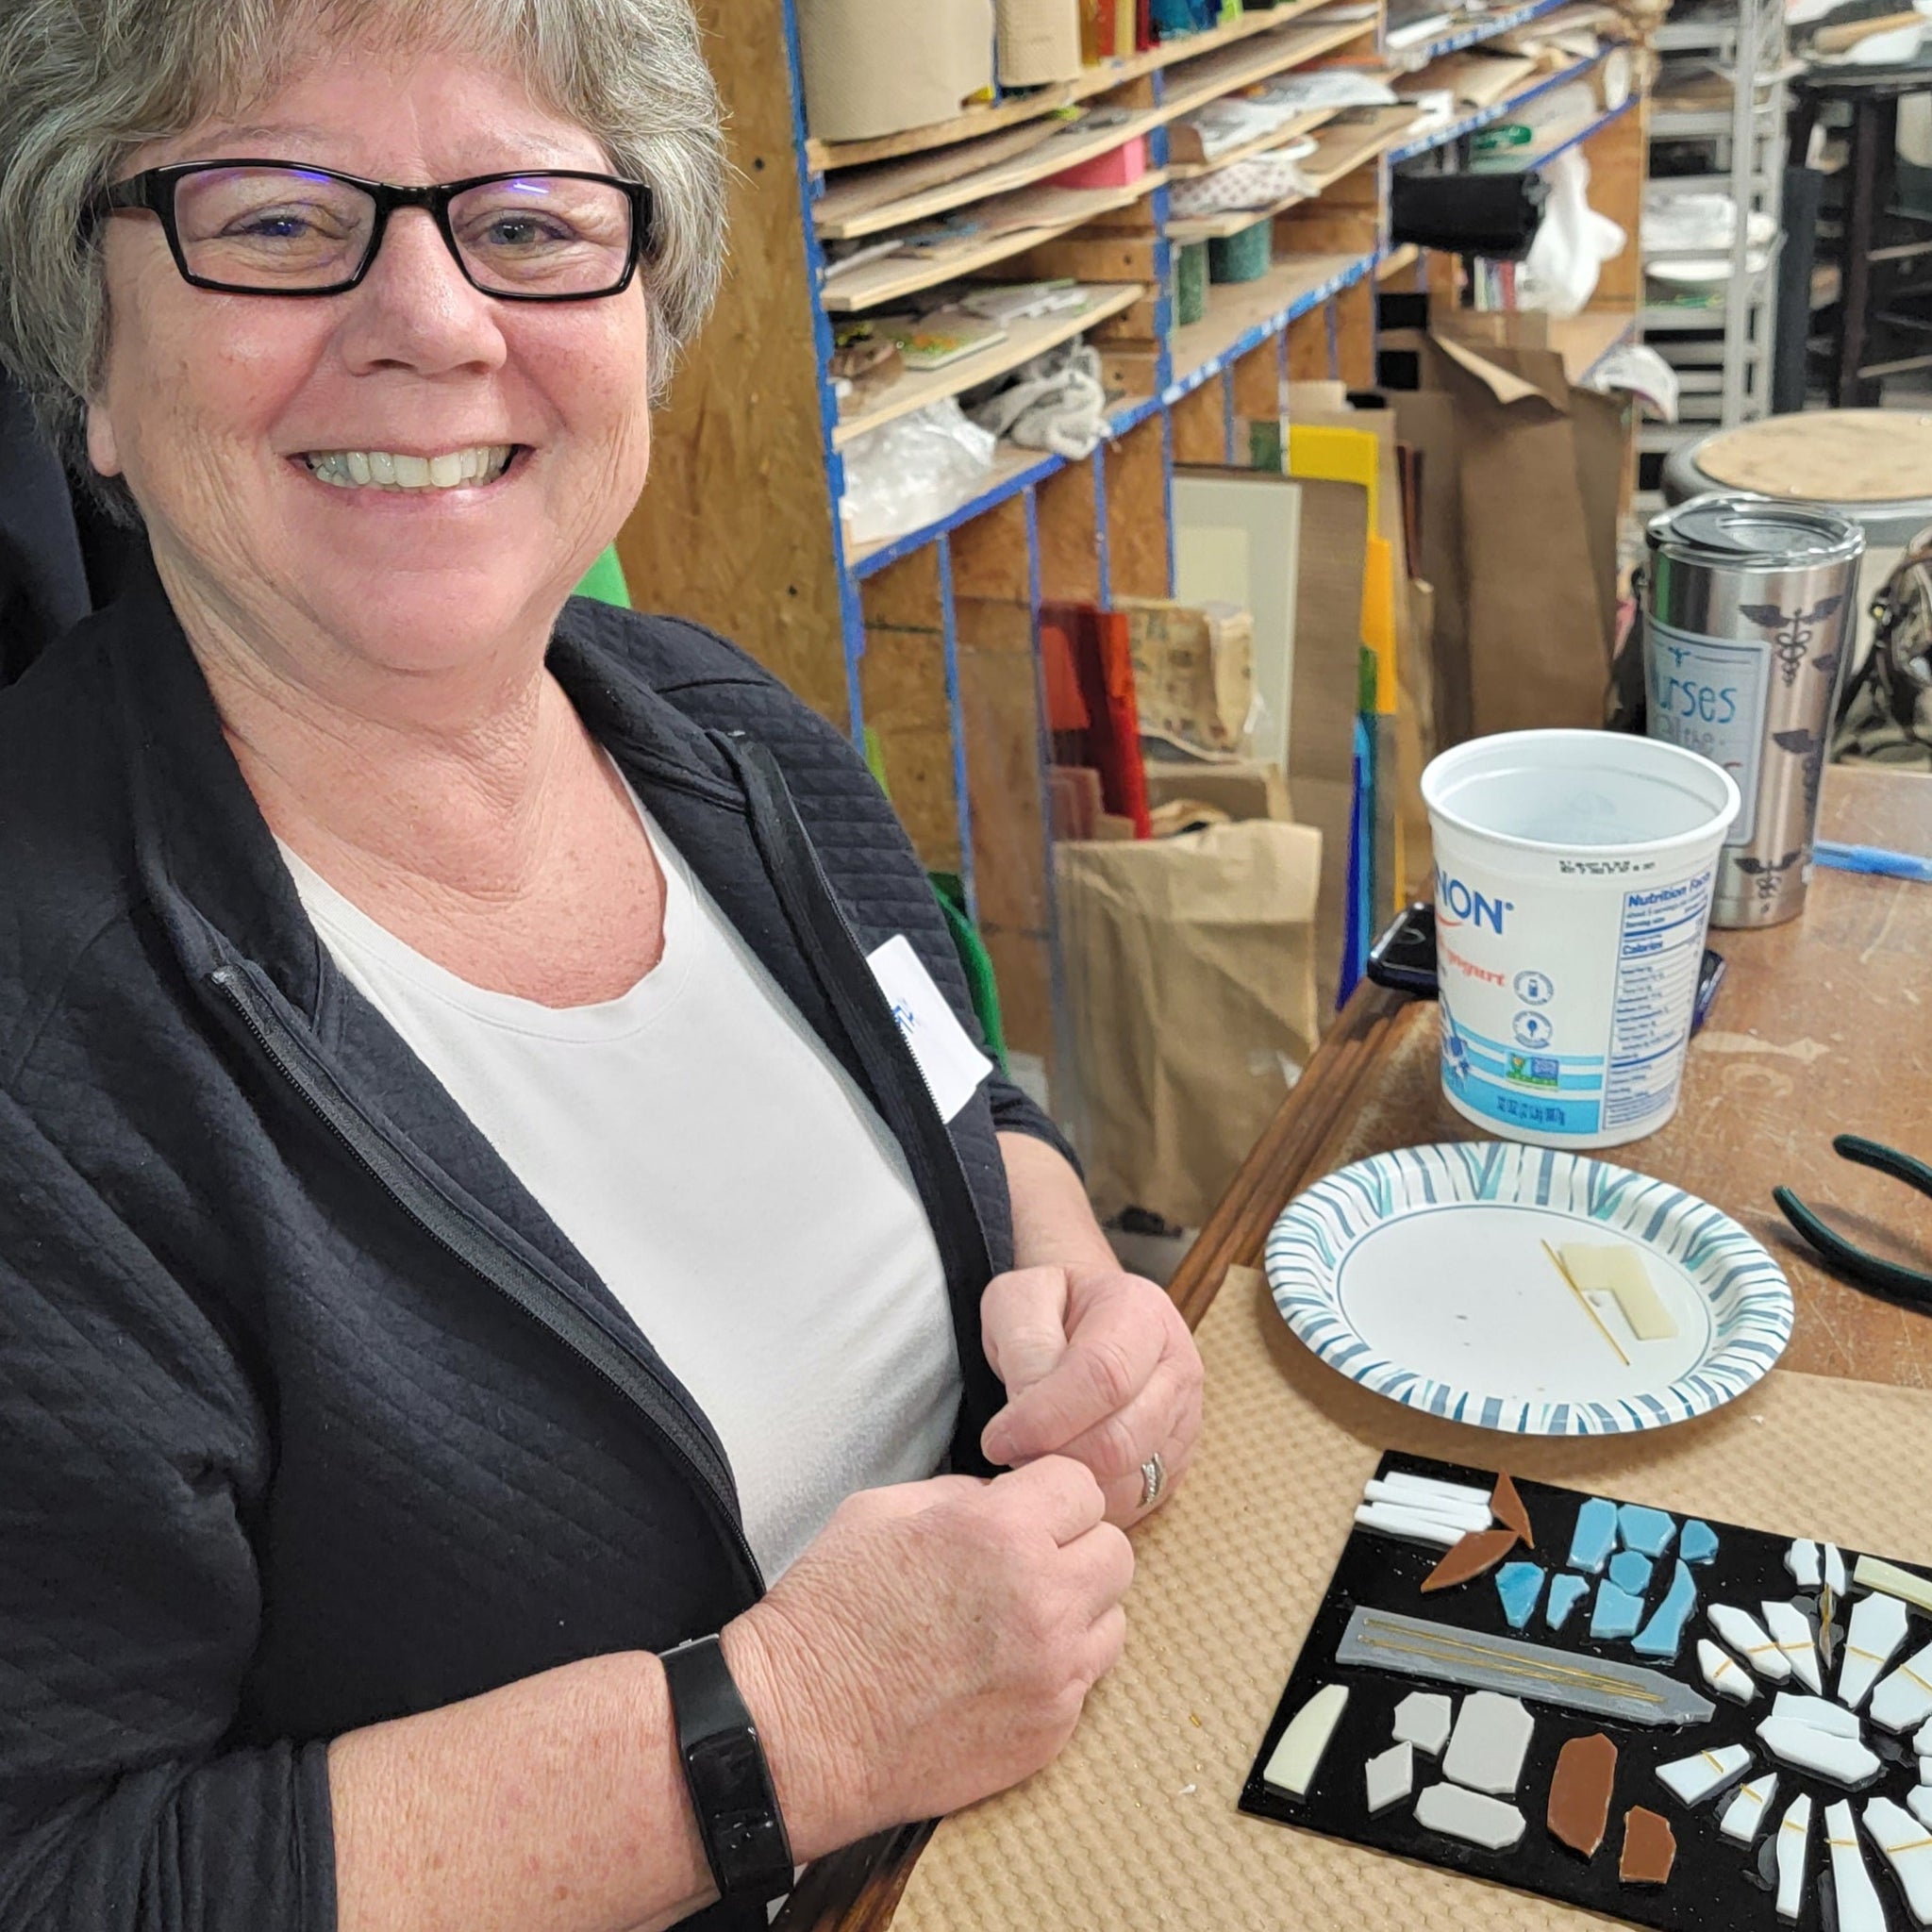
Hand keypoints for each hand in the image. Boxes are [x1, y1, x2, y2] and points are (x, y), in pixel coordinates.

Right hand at [720, 1459, 1130, 1854]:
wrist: (797, 1731)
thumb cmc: (828, 1615)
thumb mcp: (882, 1510)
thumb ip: (965, 1495)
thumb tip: (1010, 1499)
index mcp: (1001, 1533)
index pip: (1082, 1486)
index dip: (1050, 1493)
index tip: (1029, 1508)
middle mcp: (1042, 1601)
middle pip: (1115, 1552)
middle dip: (1075, 1547)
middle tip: (1028, 1562)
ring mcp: (1052, 1674)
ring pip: (1112, 1619)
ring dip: (1076, 1611)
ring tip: (1016, 1620)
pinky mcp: (1049, 1732)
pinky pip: (1086, 1682)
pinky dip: (1057, 1670)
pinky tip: (1001, 1670)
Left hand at [977, 1265, 1203, 1525]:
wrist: (1083, 1314)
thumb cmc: (1048, 1306)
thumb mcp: (1019, 1299)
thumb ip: (1025, 1349)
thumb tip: (1029, 1416)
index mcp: (1143, 1312)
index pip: (1104, 1377)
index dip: (1045, 1418)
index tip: (996, 1439)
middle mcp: (1179, 1367)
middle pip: (1121, 1441)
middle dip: (1055, 1457)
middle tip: (1009, 1454)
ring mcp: (1185, 1419)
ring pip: (1130, 1481)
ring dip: (1069, 1483)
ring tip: (1031, 1459)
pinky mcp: (1177, 1462)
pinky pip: (1133, 1502)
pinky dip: (1088, 1502)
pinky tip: (1057, 1474)